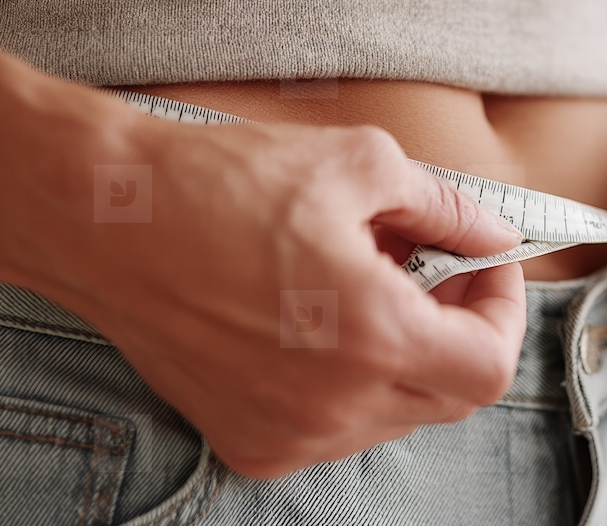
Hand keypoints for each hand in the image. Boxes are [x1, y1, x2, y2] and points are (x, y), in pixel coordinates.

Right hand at [0, 78, 525, 477]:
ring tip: (366, 281)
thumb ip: (448, 209)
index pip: (490, 366)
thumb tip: (492, 235)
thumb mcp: (360, 164)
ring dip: (405, 351)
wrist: (102, 220)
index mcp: (372, 337)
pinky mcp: (247, 443)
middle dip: (459, 326)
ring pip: (396, 411)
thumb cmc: (220, 182)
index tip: (488, 265)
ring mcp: (288, 436)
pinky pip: (337, 425)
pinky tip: (318, 319)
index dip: (504, 311)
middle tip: (434, 264)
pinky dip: (351, 379)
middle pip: (450, 394)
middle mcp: (333, 406)